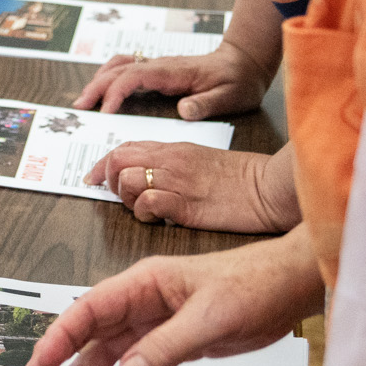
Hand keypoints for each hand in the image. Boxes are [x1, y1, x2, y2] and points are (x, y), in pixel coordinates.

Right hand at [21, 231, 323, 365]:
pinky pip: (142, 363)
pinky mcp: (179, 340)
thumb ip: (166, 347)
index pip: (88, 310)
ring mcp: (160, 321)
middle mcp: (145, 301)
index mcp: (144, 283)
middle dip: (64, 356)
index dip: (59, 337)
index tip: (40, 363)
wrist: (291, 288)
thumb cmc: (253, 285)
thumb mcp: (209, 319)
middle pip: (93, 330)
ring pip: (114, 349)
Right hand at [74, 41, 270, 117]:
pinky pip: (126, 69)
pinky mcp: (158, 71)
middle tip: (79, 107)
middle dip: (96, 87)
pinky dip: (109, 77)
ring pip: (118, 65)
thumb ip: (205, 104)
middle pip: (117, 70)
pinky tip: (104, 90)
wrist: (244, 62)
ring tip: (85, 99)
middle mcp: (159, 65)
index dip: (115, 93)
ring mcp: (157, 66)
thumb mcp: (229, 96)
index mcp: (171, 71)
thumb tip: (183, 111)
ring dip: (99, 80)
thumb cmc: (237, 80)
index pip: (133, 76)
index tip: (105, 112)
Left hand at [85, 142, 299, 233]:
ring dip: (126, 198)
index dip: (103, 164)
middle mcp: (170, 161)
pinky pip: (147, 202)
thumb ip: (172, 163)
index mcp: (173, 148)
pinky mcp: (186, 205)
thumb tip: (145, 173)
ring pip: (126, 180)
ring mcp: (177, 181)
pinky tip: (157, 218)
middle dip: (108, 179)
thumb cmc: (242, 179)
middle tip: (119, 197)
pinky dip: (144, 212)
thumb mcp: (201, 161)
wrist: (272, 188)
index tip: (93, 178)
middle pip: (117, 160)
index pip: (123, 147)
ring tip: (144, 209)